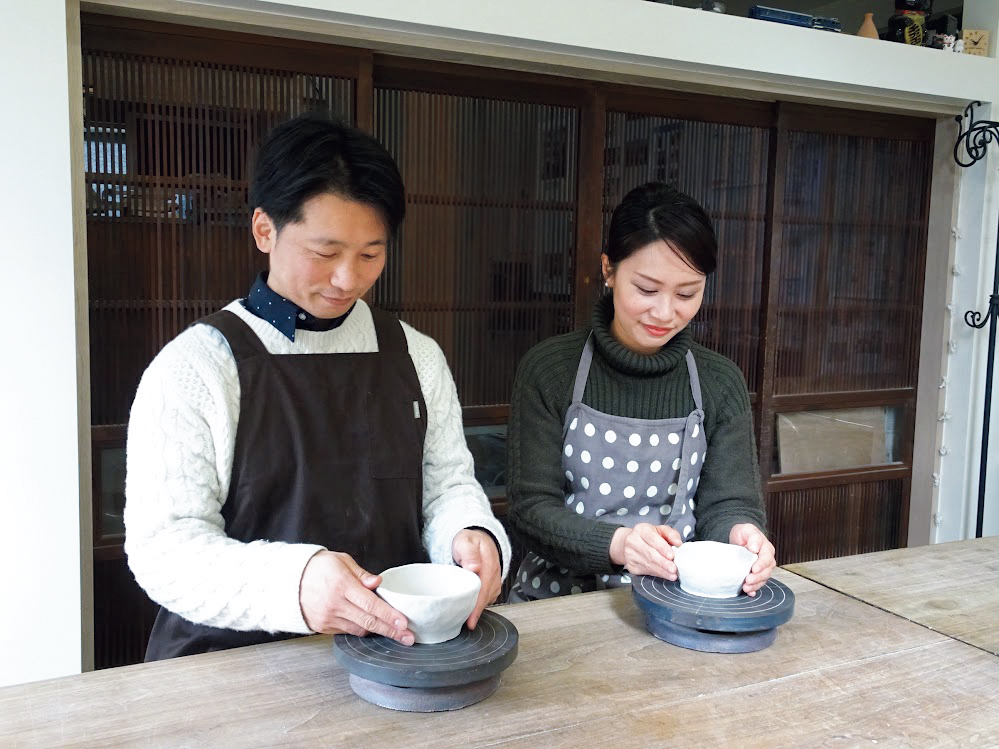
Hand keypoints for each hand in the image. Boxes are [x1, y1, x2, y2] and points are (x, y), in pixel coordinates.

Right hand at [299, 550, 413, 644]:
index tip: (404, 623)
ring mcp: (328, 618)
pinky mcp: (323, 627)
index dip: (390, 615)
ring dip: (377, 631)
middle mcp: (335, 604)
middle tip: (408, 637)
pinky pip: (348, 631)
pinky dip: (361, 628)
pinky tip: (371, 625)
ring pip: (360, 629)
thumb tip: (378, 583)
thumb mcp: (341, 561)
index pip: (371, 604)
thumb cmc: (317, 567)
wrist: (287, 580)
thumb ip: (361, 574)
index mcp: (342, 586)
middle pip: (369, 622)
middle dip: (391, 631)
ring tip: (394, 631)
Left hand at [451, 529, 501, 628]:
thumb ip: (469, 553)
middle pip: (486, 598)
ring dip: (477, 609)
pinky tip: (469, 608)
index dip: (478, 606)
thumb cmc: (469, 541)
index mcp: (489, 564)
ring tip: (465, 618)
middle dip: (476, 612)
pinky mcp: (491, 585)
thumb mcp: (465, 542)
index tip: (471, 619)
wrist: (477, 538)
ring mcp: (494, 581)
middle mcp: (495, 574)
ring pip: (487, 600)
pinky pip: (486, 598)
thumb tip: (474, 567)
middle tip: (464, 624)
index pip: (484, 589)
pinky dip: (478, 605)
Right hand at [609, 523, 682, 578]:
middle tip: (674, 569)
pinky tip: (665, 575)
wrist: (632, 543)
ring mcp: (629, 554)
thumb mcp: (661, 530)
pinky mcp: (630, 565)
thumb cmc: (651, 536)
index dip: (662, 548)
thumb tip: (678, 543)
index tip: (672, 556)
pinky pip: (645, 571)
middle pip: (649, 553)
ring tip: (672, 575)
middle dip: (663, 562)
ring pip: (647, 564)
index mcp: (641, 530)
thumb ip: (672, 534)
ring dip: (661, 571)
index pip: (652, 539)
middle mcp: (632, 541)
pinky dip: (657, 574)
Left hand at [729, 523, 775, 595]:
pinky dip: (754, 590)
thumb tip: (755, 548)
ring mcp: (762, 569)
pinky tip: (749, 593)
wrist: (739, 537)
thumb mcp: (748, 529)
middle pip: (766, 572)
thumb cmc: (745, 533)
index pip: (767, 559)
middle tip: (748, 580)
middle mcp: (767, 560)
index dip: (761, 565)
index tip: (754, 569)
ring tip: (746, 588)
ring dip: (755, 585)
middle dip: (758, 578)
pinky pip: (757, 584)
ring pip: (762, 579)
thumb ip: (753, 537)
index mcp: (767, 549)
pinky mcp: (756, 574)